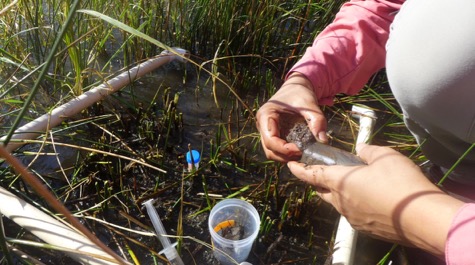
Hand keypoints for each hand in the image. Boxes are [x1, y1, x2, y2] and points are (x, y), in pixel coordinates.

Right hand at [256, 73, 327, 161]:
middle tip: (302, 154)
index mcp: (265, 115)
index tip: (300, 149)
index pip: (270, 140)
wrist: (297, 87)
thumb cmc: (300, 93)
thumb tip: (323, 140)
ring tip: (302, 153)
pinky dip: (287, 153)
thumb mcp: (309, 104)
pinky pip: (276, 149)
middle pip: (269, 149)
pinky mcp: (273, 134)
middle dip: (285, 155)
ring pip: (271, 152)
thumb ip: (317, 120)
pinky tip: (300, 150)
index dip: (284, 149)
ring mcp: (266, 131)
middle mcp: (262, 125)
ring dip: (285, 157)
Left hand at [287, 143, 463, 256]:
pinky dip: (355, 205)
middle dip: (318, 182)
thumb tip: (361, 149)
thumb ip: (369, 151)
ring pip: (337, 204)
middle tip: (322, 173)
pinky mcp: (365, 229)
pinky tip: (369, 200)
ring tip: (352, 185)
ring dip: (339, 194)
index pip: (312, 174)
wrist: (422, 218)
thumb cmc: (401, 183)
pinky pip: (353, 214)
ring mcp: (352, 218)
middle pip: (321, 191)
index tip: (291, 166)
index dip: (300, 170)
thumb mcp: (386, 156)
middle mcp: (341, 202)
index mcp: (340, 182)